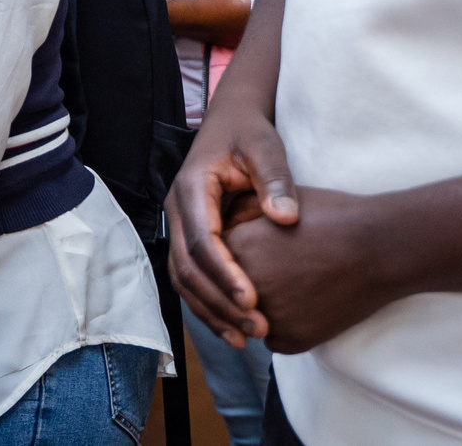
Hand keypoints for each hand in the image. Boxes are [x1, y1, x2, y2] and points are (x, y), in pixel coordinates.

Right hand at [166, 100, 299, 346]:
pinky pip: (190, 277)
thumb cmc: (249, 133)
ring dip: (211, 311)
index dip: (226, 275)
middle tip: (256, 329)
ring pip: (183, 279)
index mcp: (192, 187)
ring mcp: (179, 224)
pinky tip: (233, 326)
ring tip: (245, 339)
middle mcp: (177, 209)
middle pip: (187, 268)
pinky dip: (208, 304)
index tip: (254, 302)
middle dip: (219, 303)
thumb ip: (275, 180)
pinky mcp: (189, 236)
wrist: (230, 122)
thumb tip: (284, 219)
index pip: (203, 242)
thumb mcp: (265, 147)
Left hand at [225, 187, 401, 352]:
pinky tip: (307, 305)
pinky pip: (273, 338)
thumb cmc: (330, 217)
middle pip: (232, 290)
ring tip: (296, 284)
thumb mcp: (275, 201)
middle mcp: (245, 287)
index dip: (241, 250)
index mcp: (237, 249)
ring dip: (263, 307)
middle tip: (283, 268)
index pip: (218, 258)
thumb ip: (239, 213)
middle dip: (247, 281)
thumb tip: (221, 227)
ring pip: (249, 317)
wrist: (380, 248)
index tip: (265, 245)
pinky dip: (286, 327)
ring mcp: (268, 317)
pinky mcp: (291, 341)